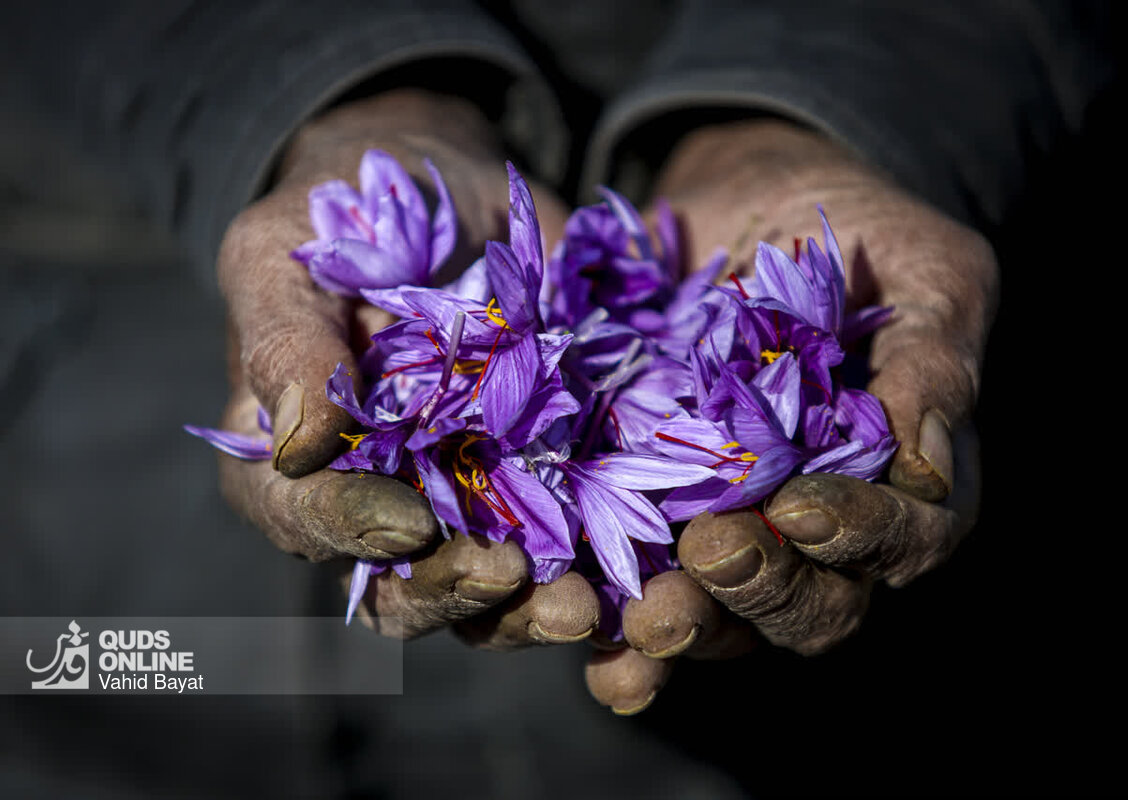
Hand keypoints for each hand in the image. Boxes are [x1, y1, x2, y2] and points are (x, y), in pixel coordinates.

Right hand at [214, 89, 597, 642]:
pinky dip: (600, 568)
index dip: (350, 529)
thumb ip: (283, 342)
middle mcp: (376, 499)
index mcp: (292, 459)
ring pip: (487, 590)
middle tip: (515, 579)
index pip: (304, 518)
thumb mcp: (288, 255)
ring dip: (531, 609)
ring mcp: (465, 499)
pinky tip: (634, 571)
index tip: (410, 523)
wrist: (448, 191)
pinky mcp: (542, 484)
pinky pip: (569, 545)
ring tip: (584, 605)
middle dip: (456, 593)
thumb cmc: (345, 215)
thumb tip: (297, 445)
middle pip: (400, 585)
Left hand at [585, 119, 994, 711]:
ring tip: (644, 616)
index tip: (804, 507)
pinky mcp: (654, 517)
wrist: (749, 200)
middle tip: (711, 552)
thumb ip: (935, 362)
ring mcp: (738, 529)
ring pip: (727, 617)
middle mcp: (824, 526)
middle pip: (813, 603)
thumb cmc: (857, 232)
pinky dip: (620, 636)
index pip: (907, 539)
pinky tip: (593, 645)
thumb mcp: (925, 271)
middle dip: (763, 588)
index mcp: (906, 480)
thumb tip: (928, 467)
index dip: (862, 536)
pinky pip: (641, 594)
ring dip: (688, 625)